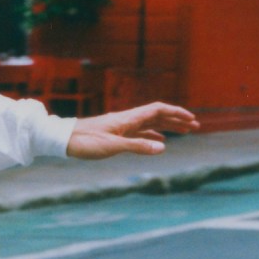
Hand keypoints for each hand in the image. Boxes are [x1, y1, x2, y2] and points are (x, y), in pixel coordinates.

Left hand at [67, 102, 198, 158]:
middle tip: (195, 126)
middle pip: (157, 116)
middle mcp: (127, 120)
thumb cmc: (85, 142)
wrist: (62, 140)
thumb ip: (137, 147)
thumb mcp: (112, 146)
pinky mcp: (116, 134)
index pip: (158, 110)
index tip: (192, 119)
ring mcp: (122, 127)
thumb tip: (163, 147)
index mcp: (128, 119)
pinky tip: (158, 142)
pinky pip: (140, 133)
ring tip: (184, 132)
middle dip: (177, 120)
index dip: (176, 113)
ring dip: (168, 127)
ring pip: (150, 124)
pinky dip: (152, 135)